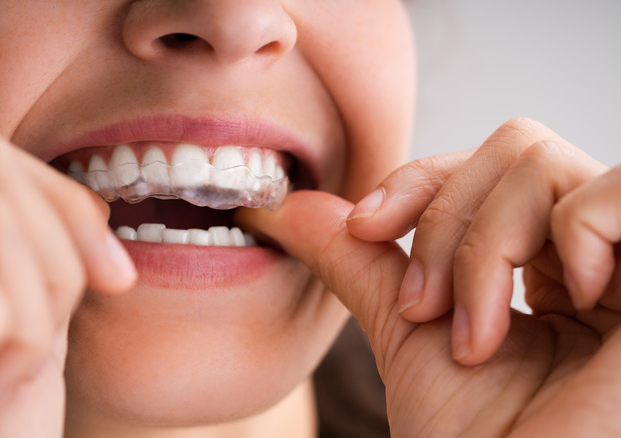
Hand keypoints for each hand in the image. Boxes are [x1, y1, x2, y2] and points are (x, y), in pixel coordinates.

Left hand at [238, 118, 620, 435]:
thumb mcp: (409, 334)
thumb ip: (358, 262)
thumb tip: (287, 207)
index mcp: (546, 267)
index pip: (486, 168)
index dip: (421, 181)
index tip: (367, 225)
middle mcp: (599, 257)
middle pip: (512, 152)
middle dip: (445, 226)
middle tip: (426, 310)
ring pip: (543, 165)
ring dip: (482, 247)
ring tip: (474, 336)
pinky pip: (619, 190)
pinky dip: (569, 231)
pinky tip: (566, 304)